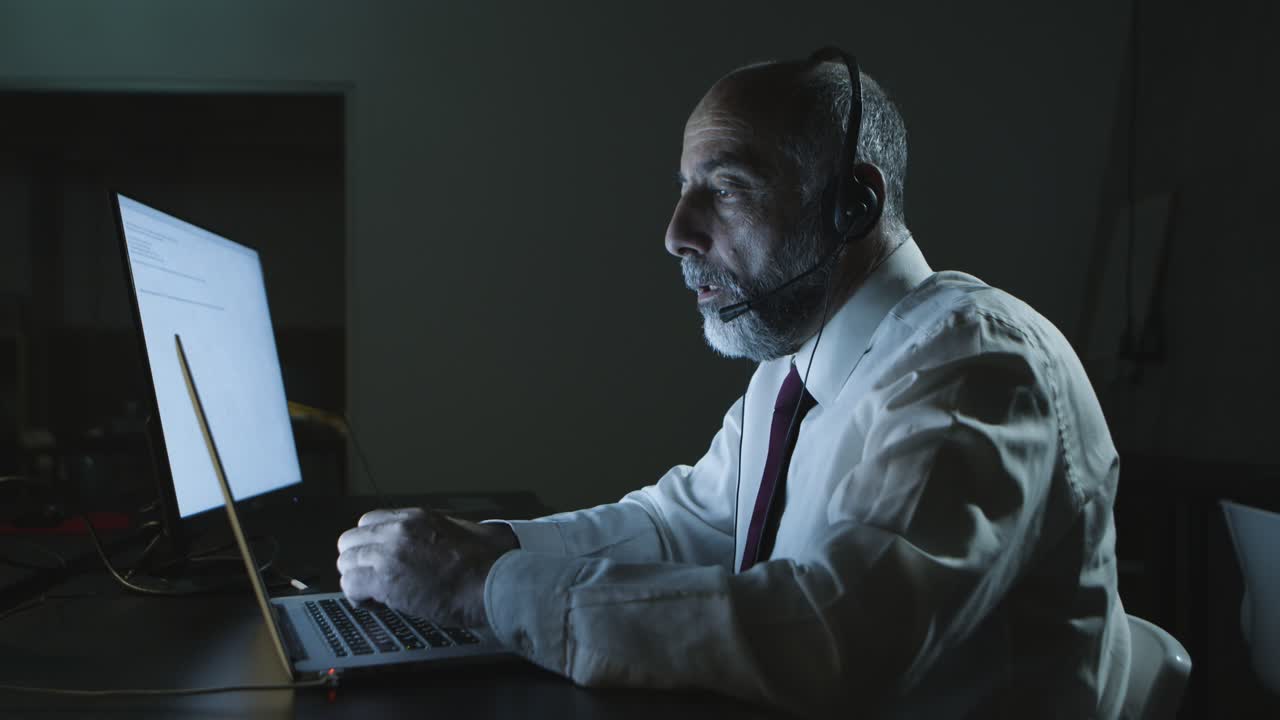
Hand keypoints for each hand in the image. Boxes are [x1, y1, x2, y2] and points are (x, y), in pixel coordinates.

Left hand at [336, 507, 518, 628]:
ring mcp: (389, 554)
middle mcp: (398, 530)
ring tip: (374, 594)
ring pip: (345, 562)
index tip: (377, 558)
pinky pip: (349, 586)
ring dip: (356, 580)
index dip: (368, 543)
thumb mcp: (469, 531)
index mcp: (416, 518)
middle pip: (349, 540)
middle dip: (356, 560)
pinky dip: (357, 598)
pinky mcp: (384, 581)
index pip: (368, 521)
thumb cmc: (488, 564)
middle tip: (372, 578)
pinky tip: (375, 604)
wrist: (491, 583)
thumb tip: (465, 530)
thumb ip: (451, 528)